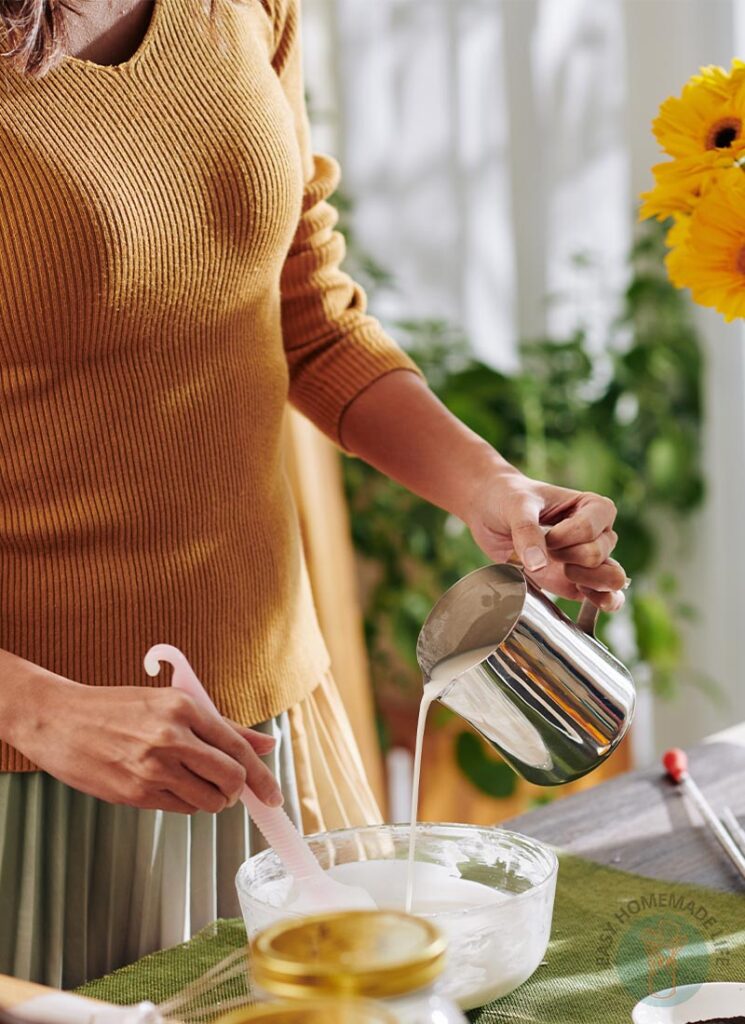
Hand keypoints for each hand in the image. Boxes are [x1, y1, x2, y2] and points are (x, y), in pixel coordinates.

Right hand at [8, 668, 283, 813]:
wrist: (59, 719)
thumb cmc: (117, 708)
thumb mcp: (171, 703)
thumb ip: (222, 726)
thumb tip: (266, 744)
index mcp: (184, 708)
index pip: (239, 748)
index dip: (263, 776)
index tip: (275, 796)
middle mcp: (172, 738)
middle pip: (231, 779)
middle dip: (238, 791)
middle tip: (231, 789)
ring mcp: (153, 768)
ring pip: (208, 801)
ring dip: (212, 799)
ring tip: (194, 782)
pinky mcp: (136, 793)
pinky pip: (180, 809)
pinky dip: (185, 803)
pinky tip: (168, 784)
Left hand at [466, 468, 627, 610]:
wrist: (490, 511)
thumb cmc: (509, 498)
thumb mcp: (516, 506)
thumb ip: (527, 531)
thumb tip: (538, 565)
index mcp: (594, 507)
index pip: (590, 530)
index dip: (563, 537)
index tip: (545, 533)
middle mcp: (599, 533)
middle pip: (598, 556)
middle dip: (566, 557)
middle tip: (546, 549)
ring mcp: (589, 560)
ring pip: (610, 578)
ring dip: (582, 579)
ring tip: (559, 568)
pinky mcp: (577, 582)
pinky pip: (604, 597)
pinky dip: (600, 601)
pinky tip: (588, 598)